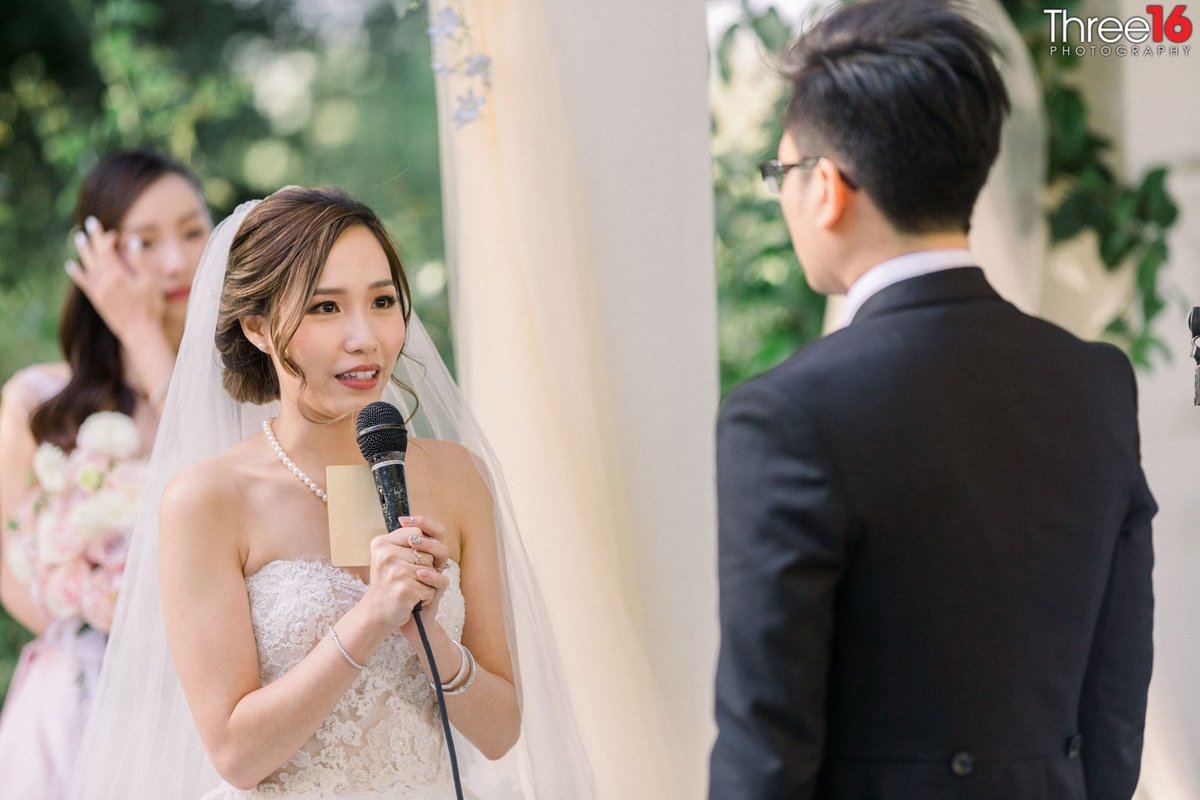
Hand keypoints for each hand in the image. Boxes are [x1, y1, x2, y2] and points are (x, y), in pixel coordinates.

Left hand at [66, 215, 166, 346]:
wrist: (139, 333)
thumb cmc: (149, 308)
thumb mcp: (151, 282)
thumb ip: (140, 261)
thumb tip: (132, 241)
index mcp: (117, 274)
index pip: (107, 249)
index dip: (108, 238)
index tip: (114, 231)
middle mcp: (104, 280)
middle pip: (95, 254)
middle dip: (93, 238)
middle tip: (90, 223)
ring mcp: (98, 290)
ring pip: (87, 265)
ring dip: (83, 251)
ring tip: (79, 238)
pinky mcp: (97, 300)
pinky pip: (83, 283)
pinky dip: (76, 273)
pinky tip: (70, 265)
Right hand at [361, 519, 448, 631]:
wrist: (375, 615)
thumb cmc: (389, 585)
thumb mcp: (393, 558)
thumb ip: (410, 543)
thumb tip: (430, 537)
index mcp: (382, 543)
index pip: (417, 533)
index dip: (422, 548)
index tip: (409, 561)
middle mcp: (386, 555)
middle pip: (428, 554)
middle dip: (425, 570)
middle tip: (406, 580)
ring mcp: (396, 572)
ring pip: (432, 571)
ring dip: (426, 584)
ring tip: (408, 590)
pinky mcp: (405, 589)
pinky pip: (431, 589)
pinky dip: (425, 598)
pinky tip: (410, 601)